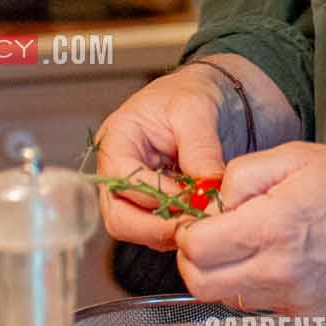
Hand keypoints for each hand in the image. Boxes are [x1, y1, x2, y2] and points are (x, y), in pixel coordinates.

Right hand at [93, 66, 230, 251]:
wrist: (206, 94)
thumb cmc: (191, 93)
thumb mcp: (196, 110)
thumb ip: (200, 149)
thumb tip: (210, 188)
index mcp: (116, 141)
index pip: (122, 181)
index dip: (156, 197)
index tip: (192, 201)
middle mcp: (116, 172)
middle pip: (119, 218)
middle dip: (158, 228)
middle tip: (197, 226)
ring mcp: (131, 192)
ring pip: (138, 230)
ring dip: (171, 231)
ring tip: (205, 221)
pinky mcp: (151, 205)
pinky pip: (157, 228)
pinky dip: (179, 229)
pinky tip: (204, 220)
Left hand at [173, 143, 325, 313]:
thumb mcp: (294, 155)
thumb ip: (240, 176)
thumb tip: (210, 203)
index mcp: (275, 226)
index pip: (196, 249)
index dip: (187, 231)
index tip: (199, 217)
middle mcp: (282, 272)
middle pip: (200, 284)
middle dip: (194, 258)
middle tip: (210, 234)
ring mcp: (295, 300)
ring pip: (227, 298)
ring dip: (224, 273)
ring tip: (248, 242)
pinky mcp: (308, 315)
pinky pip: (260, 306)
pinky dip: (254, 284)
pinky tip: (276, 258)